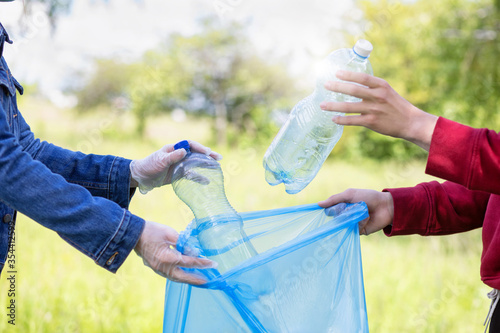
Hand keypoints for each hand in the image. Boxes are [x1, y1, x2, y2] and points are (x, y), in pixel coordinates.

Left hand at [130, 140, 221, 193]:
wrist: (141, 177)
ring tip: (217, 167)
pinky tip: (207, 181)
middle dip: (208, 155)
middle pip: (196, 153)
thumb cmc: (149, 166)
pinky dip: (199, 177)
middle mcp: (179, 155)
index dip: (199, 147)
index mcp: (174, 148)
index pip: (190, 145)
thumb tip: (185, 151)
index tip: (207, 152)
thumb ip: (172, 157)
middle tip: (219, 158)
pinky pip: (191, 175)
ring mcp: (180, 165)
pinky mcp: (179, 174)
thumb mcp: (160, 161)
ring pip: (196, 164)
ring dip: (206, 165)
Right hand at [134, 221, 216, 284]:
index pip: (190, 262)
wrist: (133, 234)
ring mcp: (158, 269)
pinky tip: (186, 275)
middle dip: (196, 279)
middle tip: (208, 280)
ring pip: (176, 278)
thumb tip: (194, 251)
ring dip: (188, 279)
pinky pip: (171, 276)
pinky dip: (180, 277)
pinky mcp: (156, 268)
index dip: (202, 263)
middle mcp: (163, 267)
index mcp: (168, 257)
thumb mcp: (170, 233)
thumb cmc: (152, 230)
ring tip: (199, 280)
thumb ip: (183, 243)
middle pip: (183, 276)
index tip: (213, 264)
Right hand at [318, 188, 393, 235]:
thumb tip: (318, 204)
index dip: (329, 210)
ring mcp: (352, 223)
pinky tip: (366, 217)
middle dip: (341, 213)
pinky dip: (358, 223)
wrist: (386, 206)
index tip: (330, 209)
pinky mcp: (359, 231)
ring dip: (350, 218)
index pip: (330, 210)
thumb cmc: (368, 197)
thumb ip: (334, 199)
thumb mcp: (350, 194)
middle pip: (335, 218)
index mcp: (342, 205)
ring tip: (360, 211)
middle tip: (350, 208)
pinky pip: (352, 229)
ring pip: (343, 225)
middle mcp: (346, 215)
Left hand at [320, 70, 437, 150]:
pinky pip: (353, 120)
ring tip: (322, 105)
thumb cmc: (396, 105)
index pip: (362, 77)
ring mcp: (374, 110)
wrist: (410, 122)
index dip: (348, 74)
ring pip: (349, 107)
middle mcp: (377, 96)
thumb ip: (371, 88)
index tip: (336, 72)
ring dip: (333, 106)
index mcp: (381, 86)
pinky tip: (333, 119)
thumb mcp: (386, 91)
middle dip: (337, 87)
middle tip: (325, 85)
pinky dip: (342, 120)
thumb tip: (352, 84)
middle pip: (353, 90)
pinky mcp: (372, 122)